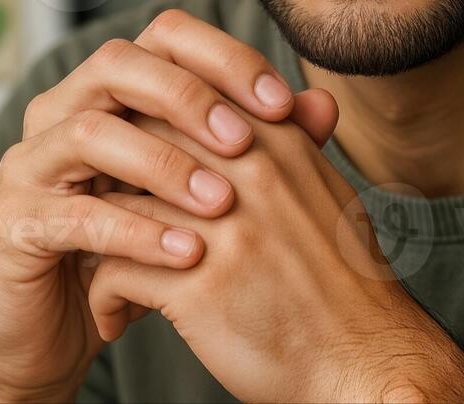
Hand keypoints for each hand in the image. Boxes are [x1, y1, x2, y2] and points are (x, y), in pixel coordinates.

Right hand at [0, 9, 328, 402]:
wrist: (69, 324)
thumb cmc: (143, 244)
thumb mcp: (203, 190)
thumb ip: (261, 145)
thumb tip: (323, 105)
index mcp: (112, 88)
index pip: (165, 36)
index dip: (224, 58)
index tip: (282, 103)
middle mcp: (62, 109)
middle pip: (117, 64)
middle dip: (188, 97)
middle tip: (245, 141)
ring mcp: (31, 162)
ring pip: (90, 132)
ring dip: (163, 164)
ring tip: (220, 204)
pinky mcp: (16, 221)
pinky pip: (73, 215)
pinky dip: (135, 231)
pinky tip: (186, 252)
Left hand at [86, 111, 463, 402]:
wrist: (363, 361)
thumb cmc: (342, 284)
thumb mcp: (326, 193)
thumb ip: (297, 143)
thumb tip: (294, 104)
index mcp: (276, 143)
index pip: (182, 103)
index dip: (145, 138)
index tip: (134, 176)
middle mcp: (249, 173)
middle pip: (142, 144)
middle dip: (112, 180)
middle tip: (101, 215)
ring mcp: (223, 227)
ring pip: (118, 205)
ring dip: (102, 240)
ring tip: (104, 268)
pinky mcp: (200, 285)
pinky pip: (114, 270)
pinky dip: (105, 295)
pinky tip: (118, 314)